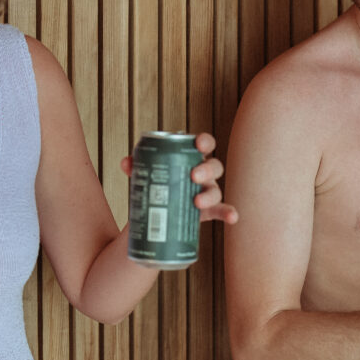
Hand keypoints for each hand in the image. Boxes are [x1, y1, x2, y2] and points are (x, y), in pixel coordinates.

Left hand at [119, 133, 237, 224]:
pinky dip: (228, 213)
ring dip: (210, 194)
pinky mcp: (208, 212)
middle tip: (193, 176)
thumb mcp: (144, 176)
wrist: (152, 218)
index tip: (198, 144)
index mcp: (190, 159)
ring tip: (197, 202)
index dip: (204, 141)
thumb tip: (126, 162)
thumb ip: (137, 168)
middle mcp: (203, 174)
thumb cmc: (153, 188)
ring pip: (216, 189)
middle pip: (213, 166)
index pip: (203, 145)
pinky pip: (221, 211)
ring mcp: (206, 193)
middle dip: (206, 169)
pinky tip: (232, 217)